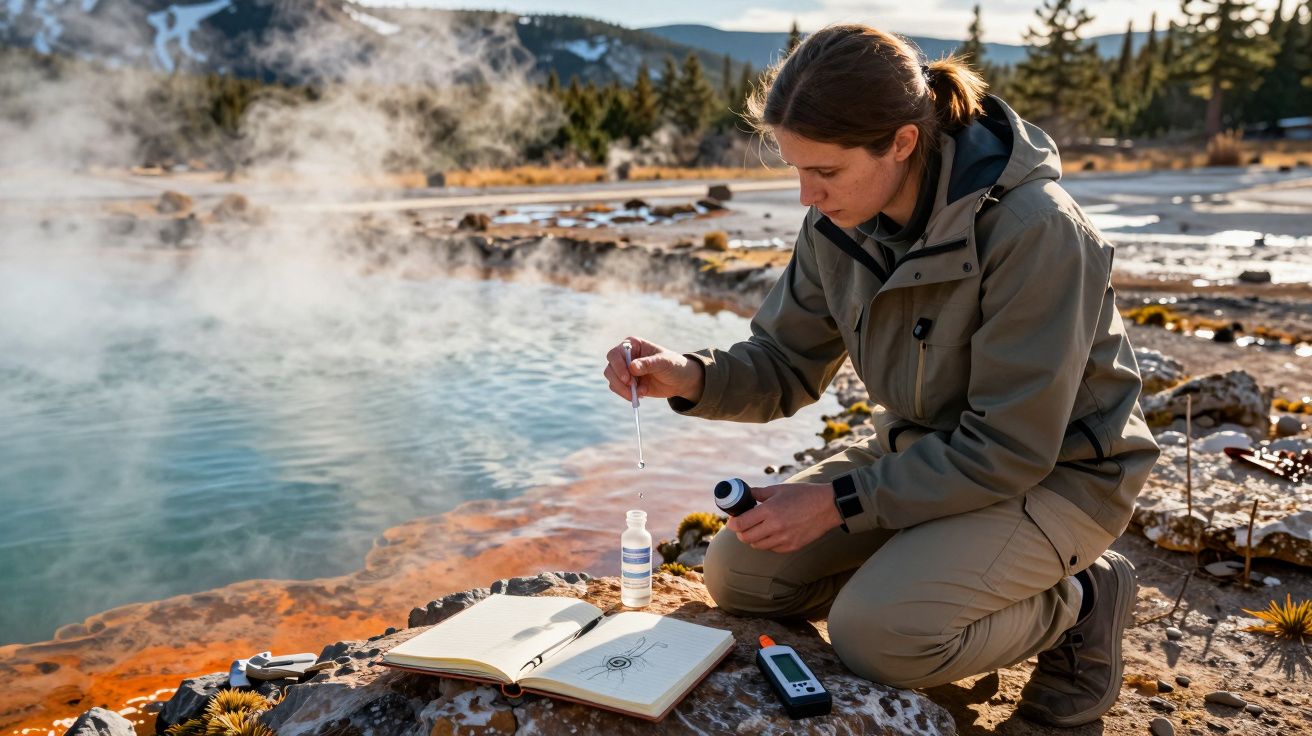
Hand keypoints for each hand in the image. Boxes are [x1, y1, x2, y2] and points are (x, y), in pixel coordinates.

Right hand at [603, 336, 704, 403]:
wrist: (680, 380)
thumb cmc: (673, 365)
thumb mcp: (663, 363)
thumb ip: (648, 364)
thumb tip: (632, 367)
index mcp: (633, 345)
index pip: (615, 354)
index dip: (618, 366)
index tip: (628, 379)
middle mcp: (625, 356)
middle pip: (610, 368)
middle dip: (619, 381)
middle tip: (633, 389)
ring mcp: (625, 370)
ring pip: (612, 380)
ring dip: (624, 390)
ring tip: (642, 393)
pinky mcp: (627, 383)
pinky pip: (619, 390)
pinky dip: (628, 394)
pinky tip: (643, 394)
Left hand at [726, 483, 841, 552]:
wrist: (828, 506)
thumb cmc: (804, 494)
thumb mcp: (779, 489)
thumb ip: (759, 493)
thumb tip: (744, 494)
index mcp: (769, 510)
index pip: (740, 523)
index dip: (732, 523)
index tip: (733, 519)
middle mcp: (775, 527)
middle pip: (745, 538)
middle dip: (740, 532)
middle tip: (743, 525)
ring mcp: (783, 539)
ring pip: (757, 545)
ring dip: (753, 538)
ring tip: (757, 529)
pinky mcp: (791, 546)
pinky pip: (771, 548)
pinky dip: (767, 542)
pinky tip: (772, 533)